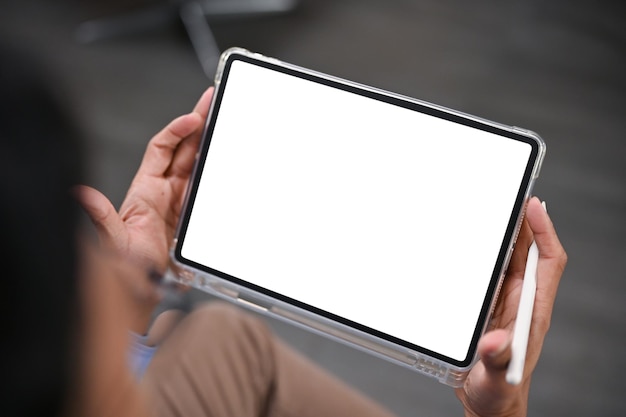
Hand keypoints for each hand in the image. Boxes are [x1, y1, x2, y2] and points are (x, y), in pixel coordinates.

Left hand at [74, 87, 213, 329]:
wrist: (144, 290)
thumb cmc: (127, 266)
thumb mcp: (114, 242)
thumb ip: (103, 219)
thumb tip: (83, 195)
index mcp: (145, 190)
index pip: (161, 149)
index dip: (177, 131)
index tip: (193, 119)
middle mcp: (165, 192)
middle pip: (184, 150)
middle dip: (198, 124)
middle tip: (212, 103)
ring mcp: (182, 202)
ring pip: (197, 164)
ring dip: (210, 143)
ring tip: (224, 121)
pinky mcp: (195, 214)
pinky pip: (208, 187)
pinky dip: (218, 172)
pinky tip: (228, 159)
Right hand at [455, 197, 566, 416]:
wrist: (488, 404)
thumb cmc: (497, 393)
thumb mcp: (496, 380)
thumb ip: (497, 360)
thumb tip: (494, 340)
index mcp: (531, 312)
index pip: (548, 263)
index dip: (545, 232)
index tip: (534, 205)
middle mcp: (521, 302)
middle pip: (529, 253)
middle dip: (525, 222)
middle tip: (512, 193)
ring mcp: (504, 303)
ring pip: (509, 259)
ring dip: (504, 234)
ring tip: (493, 207)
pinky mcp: (488, 307)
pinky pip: (490, 272)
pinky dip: (485, 253)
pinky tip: (472, 242)